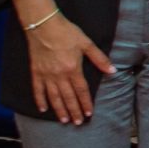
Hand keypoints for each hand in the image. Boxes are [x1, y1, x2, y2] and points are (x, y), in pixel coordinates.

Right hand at [23, 2, 113, 123]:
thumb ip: (100, 59)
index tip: (89, 114)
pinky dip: (40, 100)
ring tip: (64, 120)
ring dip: (59, 109)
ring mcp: (46, 74)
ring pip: (53, 96)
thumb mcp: (87, 44)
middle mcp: (59, 75)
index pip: (81, 90)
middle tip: (78, 122)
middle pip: (68, 97)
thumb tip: (113, 70)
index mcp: (73, 68)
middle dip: (74, 111)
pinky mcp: (35, 72)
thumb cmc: (67, 32)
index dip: (85, 103)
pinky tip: (43, 109)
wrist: (43, 25)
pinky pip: (37, 89)